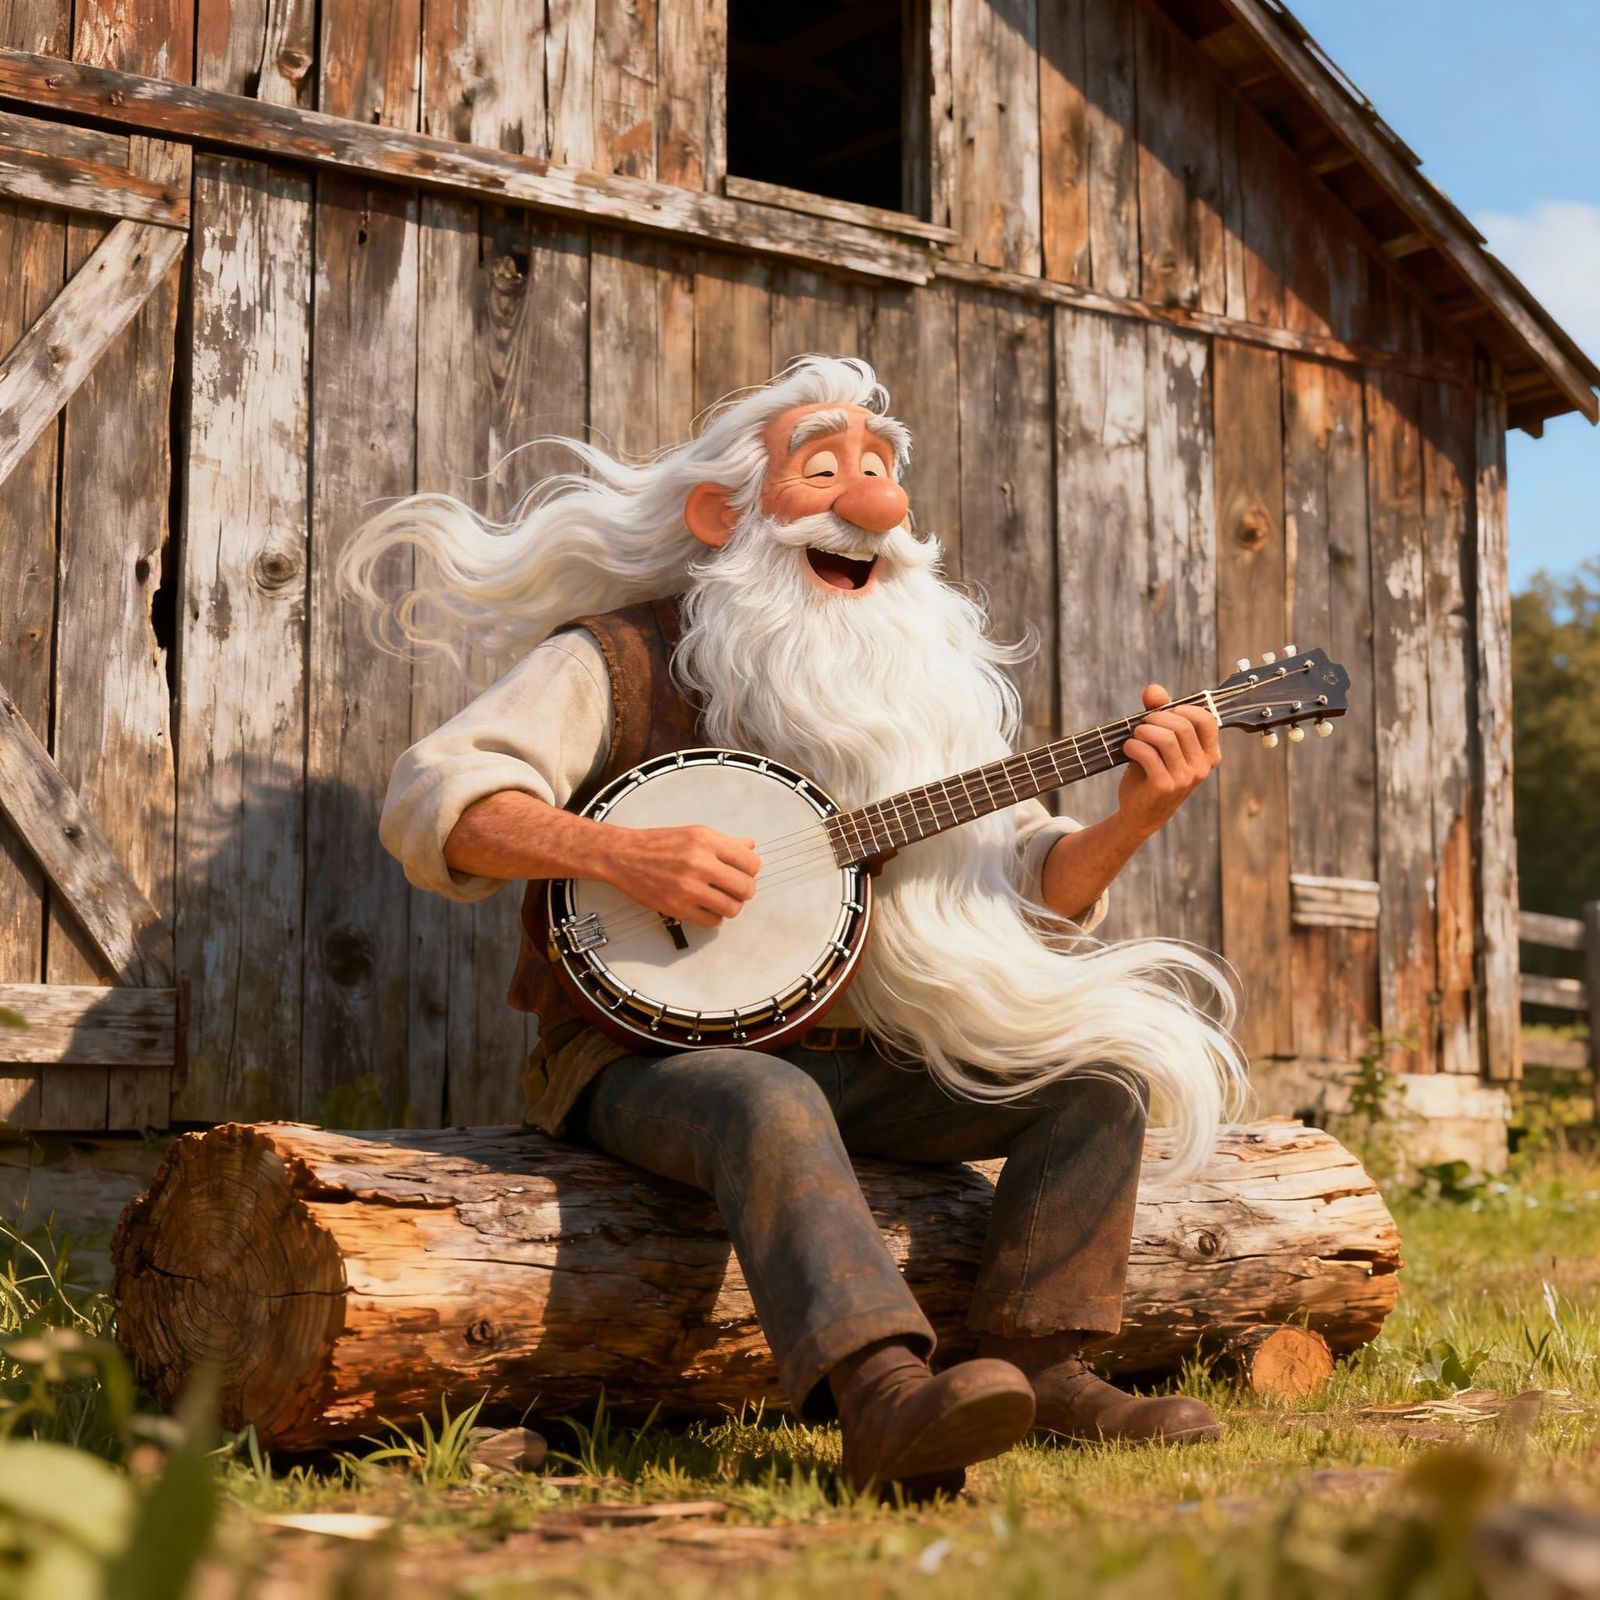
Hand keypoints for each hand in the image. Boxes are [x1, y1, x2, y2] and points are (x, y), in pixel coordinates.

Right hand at [600, 824, 760, 927]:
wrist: (623, 856)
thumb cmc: (657, 844)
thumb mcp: (694, 833)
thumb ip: (725, 842)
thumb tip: (750, 846)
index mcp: (706, 840)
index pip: (751, 862)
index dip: (751, 870)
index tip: (744, 872)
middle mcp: (699, 863)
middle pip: (746, 888)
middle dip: (744, 890)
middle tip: (735, 889)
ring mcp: (688, 887)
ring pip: (732, 908)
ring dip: (730, 906)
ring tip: (720, 899)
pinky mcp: (677, 907)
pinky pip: (712, 922)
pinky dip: (713, 917)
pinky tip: (705, 907)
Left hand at [1116, 684, 1220, 839]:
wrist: (1140, 814)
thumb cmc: (1152, 772)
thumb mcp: (1159, 742)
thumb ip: (1159, 713)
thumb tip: (1153, 689)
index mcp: (1209, 755)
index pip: (1206, 719)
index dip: (1183, 709)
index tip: (1164, 714)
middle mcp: (1202, 767)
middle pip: (1182, 726)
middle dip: (1156, 719)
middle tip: (1141, 727)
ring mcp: (1185, 778)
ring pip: (1166, 738)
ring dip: (1143, 731)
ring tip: (1135, 737)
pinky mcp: (1164, 786)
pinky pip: (1148, 754)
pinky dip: (1133, 746)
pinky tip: (1128, 749)